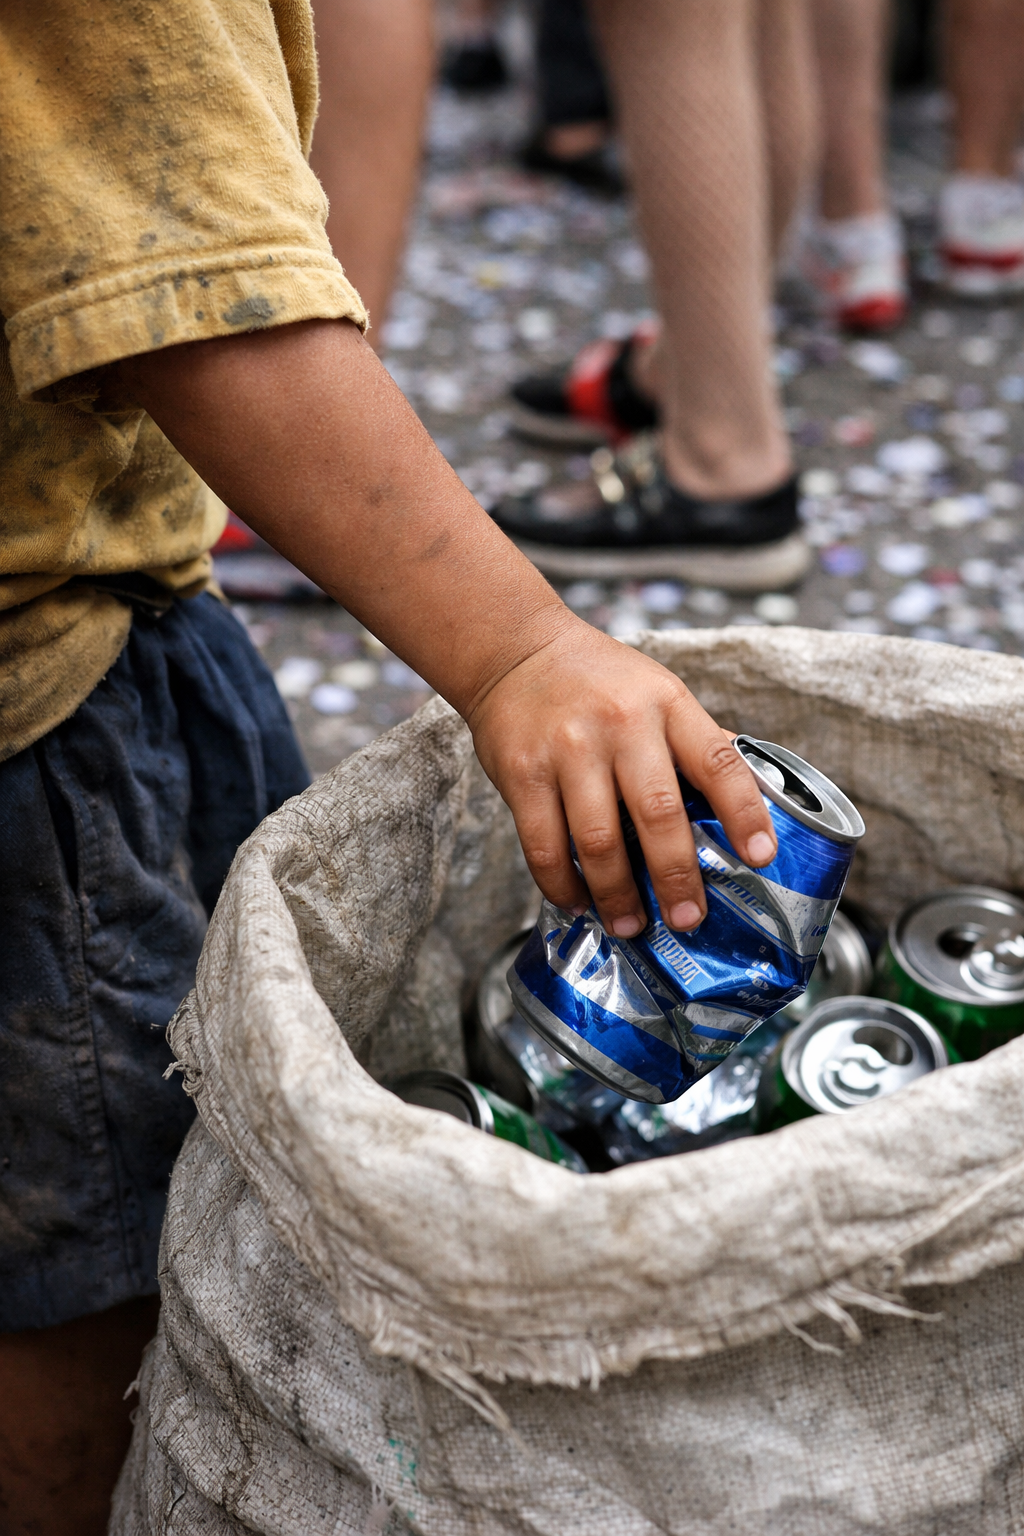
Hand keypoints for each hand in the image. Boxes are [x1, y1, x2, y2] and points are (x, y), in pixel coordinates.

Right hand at [467, 614, 776, 936]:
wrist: (515, 650)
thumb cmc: (597, 679)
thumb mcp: (658, 692)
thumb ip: (695, 742)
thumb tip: (749, 798)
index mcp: (667, 705)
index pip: (718, 762)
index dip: (744, 813)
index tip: (761, 857)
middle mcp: (621, 725)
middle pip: (658, 814)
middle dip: (676, 876)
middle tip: (688, 918)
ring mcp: (569, 749)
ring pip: (599, 841)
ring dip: (617, 895)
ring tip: (629, 925)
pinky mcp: (523, 773)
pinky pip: (544, 845)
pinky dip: (563, 884)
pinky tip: (578, 900)